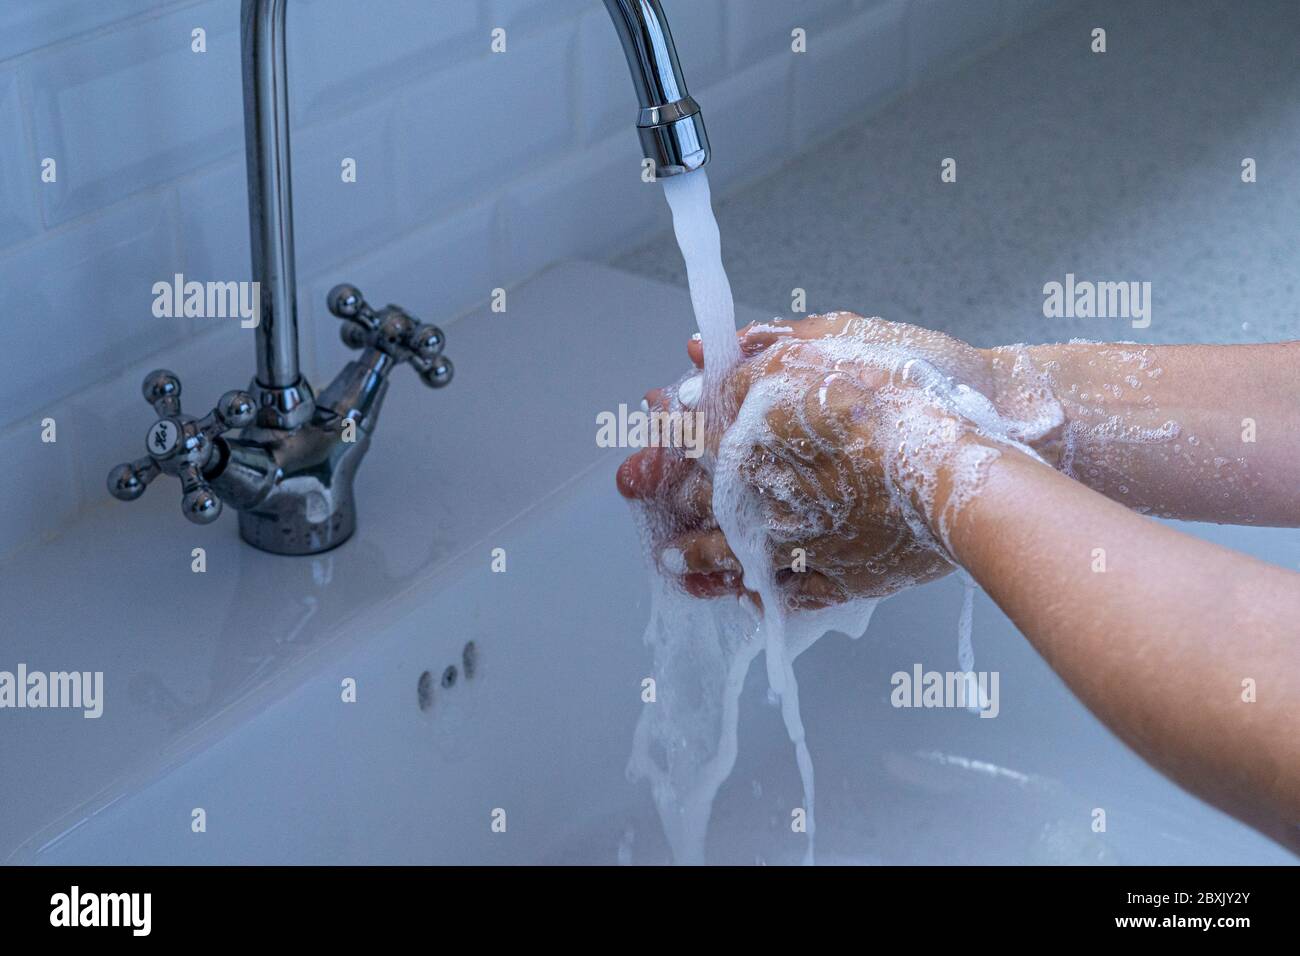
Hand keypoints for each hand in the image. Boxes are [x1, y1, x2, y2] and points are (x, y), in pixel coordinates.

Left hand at [618, 313, 1059, 608]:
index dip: (666, 424)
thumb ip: (765, 348)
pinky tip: (744, 595)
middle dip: (664, 489)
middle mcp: (764, 491)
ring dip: (696, 554)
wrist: (975, 468)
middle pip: (698, 494)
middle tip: (638, 488)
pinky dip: (758, 594)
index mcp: (756, 429)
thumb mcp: (836, 343)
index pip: (691, 428)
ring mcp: (797, 541)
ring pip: (730, 552)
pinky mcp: (837, 578)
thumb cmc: (911, 396)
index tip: (650, 419)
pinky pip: (783, 593)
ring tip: (674, 560)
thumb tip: (701, 350)